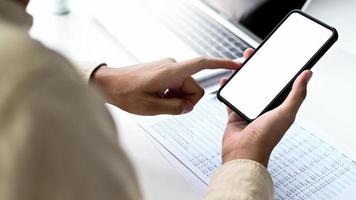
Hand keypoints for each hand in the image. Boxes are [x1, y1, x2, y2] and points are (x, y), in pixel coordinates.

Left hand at [92, 57, 239, 114]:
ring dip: (176, 98)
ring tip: (158, 100)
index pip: (202, 64)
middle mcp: (172, 66)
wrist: (109, 83)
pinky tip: (157, 97)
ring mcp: (168, 68)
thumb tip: (188, 106)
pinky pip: (176, 85)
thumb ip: (175, 108)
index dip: (221, 64)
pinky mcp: (164, 71)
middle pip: (194, 86)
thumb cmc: (125, 92)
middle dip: (186, 100)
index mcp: (171, 72)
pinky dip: (171, 94)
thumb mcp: (151, 107)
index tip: (235, 66)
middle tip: (168, 106)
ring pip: (185, 87)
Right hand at [220, 48, 312, 166]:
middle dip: (255, 68)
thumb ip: (297, 94)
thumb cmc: (266, 137)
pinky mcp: (235, 114)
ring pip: (244, 88)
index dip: (276, 69)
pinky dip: (228, 89)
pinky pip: (231, 98)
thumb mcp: (286, 113)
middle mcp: (264, 108)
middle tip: (251, 54)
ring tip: (238, 64)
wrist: (243, 152)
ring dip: (241, 76)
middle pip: (260, 83)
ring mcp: (248, 110)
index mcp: (279, 107)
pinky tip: (225, 80)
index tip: (272, 56)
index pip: (279, 84)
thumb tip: (308, 74)